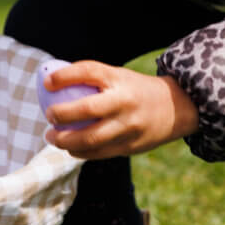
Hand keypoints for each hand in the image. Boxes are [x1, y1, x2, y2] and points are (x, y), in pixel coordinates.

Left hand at [41, 61, 199, 160]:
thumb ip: (93, 82)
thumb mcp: (119, 77)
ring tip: (51, 136)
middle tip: (49, 115)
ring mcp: (129, 127)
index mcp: (120, 79)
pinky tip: (70, 148)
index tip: (47, 83)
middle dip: (61, 114)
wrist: (177, 108)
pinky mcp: (130, 146)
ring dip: (65, 141)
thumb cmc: (136, 91)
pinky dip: (80, 152)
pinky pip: (99, 153)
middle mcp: (125, 102)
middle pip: (87, 109)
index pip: (89, 71)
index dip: (65, 76)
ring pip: (90, 139)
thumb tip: (52, 86)